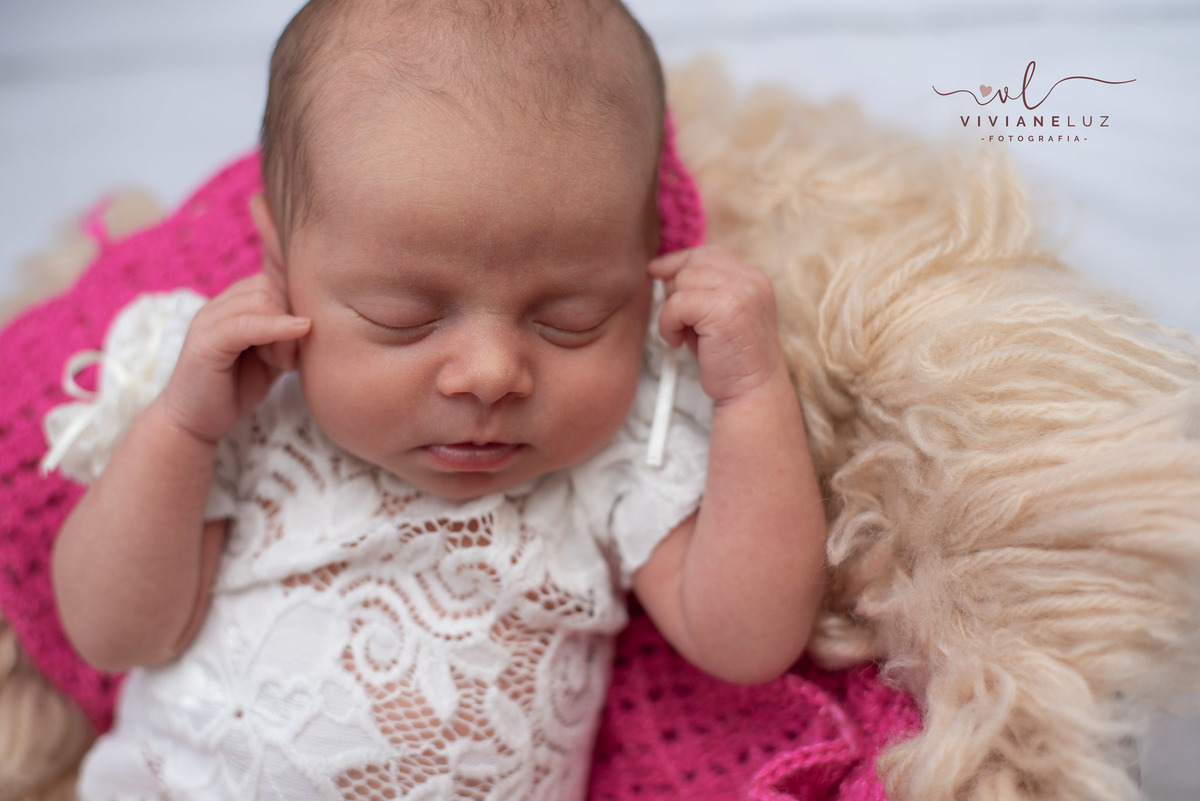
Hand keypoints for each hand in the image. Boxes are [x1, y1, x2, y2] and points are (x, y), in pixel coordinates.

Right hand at [160, 272, 309, 442]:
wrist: (197, 420)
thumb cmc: (236, 388)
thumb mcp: (273, 356)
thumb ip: (289, 334)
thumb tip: (319, 319)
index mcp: (233, 304)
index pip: (273, 282)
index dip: (293, 308)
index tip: (299, 343)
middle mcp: (218, 305)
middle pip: (269, 287)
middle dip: (289, 318)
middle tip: (289, 358)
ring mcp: (208, 320)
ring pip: (260, 300)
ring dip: (283, 331)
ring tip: (281, 364)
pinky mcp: (204, 342)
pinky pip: (245, 324)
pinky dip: (275, 328)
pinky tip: (294, 339)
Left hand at [649, 244, 785, 404]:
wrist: (751, 392)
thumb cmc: (729, 359)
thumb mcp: (718, 316)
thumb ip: (700, 290)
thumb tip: (660, 270)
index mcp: (753, 278)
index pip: (709, 253)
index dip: (679, 261)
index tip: (656, 272)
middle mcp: (751, 279)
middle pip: (693, 263)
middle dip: (677, 290)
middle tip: (682, 323)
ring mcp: (741, 292)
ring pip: (683, 281)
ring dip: (673, 311)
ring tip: (683, 336)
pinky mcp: (724, 310)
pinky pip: (677, 304)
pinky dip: (668, 324)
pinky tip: (678, 343)